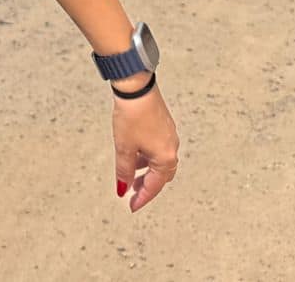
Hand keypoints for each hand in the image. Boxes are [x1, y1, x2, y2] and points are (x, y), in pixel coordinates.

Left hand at [111, 83, 178, 212]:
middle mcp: (171, 149)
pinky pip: (158, 149)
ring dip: (146, 171)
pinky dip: (147, 157)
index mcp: (165, 158)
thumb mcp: (124, 147)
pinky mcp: (164, 126)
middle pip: (161, 176)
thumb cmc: (132, 116)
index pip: (154, 185)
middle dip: (146, 186)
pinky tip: (135, 154)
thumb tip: (123, 188)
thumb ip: (124, 170)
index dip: (141, 198)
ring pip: (159, 162)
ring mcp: (169, 137)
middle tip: (132, 193)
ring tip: (131, 174)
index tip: (131, 206)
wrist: (137, 88)